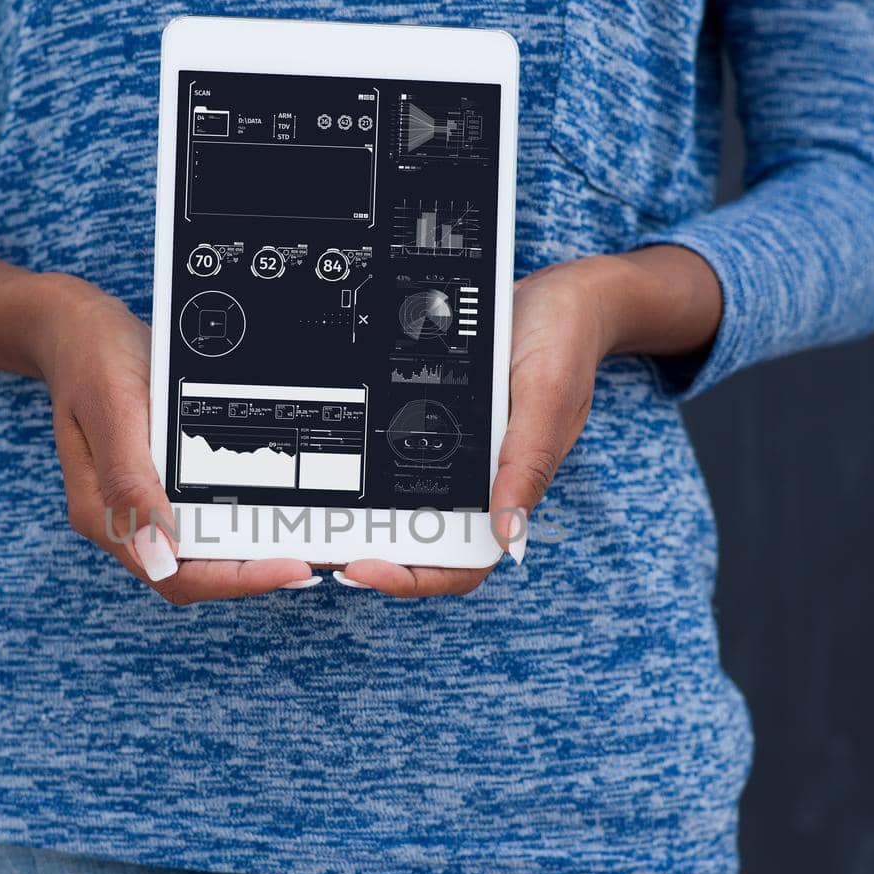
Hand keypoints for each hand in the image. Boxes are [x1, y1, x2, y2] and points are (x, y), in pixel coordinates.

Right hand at [15, 274, 317, 604]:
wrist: (79, 328)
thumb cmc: (94, 361)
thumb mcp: (115, 412)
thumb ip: (131, 486)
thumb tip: (160, 556)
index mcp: (102, 513)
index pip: (174, 574)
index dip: (235, 581)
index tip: (288, 569)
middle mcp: (122, 518)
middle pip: (192, 573)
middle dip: (252, 574)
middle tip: (311, 562)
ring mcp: (141, 502)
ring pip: (200, 551)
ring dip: (248, 554)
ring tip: (303, 545)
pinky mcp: (158, 484)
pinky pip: (201, 516)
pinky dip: (237, 521)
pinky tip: (271, 512)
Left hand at [341, 250, 719, 596]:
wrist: (561, 294)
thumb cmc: (564, 345)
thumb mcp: (547, 396)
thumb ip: (528, 464)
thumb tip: (508, 536)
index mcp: (512, 490)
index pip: (463, 563)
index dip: (414, 578)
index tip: (365, 568)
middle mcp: (481, 482)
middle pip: (423, 545)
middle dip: (371, 555)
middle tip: (315, 549)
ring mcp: (459, 456)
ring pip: (405, 507)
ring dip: (363, 519)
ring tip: (309, 518)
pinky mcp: (440, 425)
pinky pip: (402, 459)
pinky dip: (369, 470)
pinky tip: (333, 466)